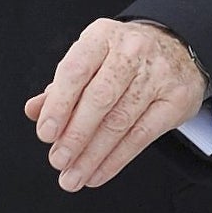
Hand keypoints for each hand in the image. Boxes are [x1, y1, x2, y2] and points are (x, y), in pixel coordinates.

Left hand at [25, 19, 207, 191]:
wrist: (175, 48)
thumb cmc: (123, 58)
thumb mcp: (90, 60)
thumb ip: (61, 87)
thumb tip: (35, 111)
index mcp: (102, 37)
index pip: (76, 71)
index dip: (59, 105)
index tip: (46, 133)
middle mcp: (131, 51)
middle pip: (100, 99)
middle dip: (75, 136)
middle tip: (58, 160)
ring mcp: (158, 75)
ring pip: (120, 122)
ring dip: (92, 155)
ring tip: (74, 175)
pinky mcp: (176, 100)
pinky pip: (141, 136)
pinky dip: (116, 159)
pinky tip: (98, 172)